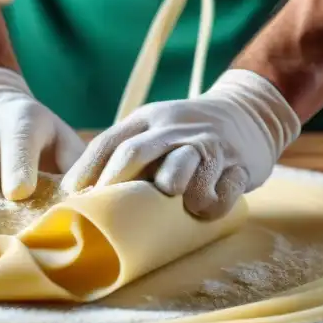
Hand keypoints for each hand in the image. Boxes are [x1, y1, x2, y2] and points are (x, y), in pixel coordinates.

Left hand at [61, 70, 299, 218]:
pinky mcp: (239, 163)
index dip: (87, 169)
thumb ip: (126, 154)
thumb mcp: (156, 130)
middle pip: (137, 151)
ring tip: (170, 197)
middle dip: (118, 178)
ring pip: (186, 162)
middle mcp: (175, 128)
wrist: (251, 112)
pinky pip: (225, 186)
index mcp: (148, 120)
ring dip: (174, 181)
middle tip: (106, 204)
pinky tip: (205, 210)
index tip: (72, 196)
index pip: (109, 142)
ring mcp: (208, 144)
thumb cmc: (188, 134)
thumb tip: (81, 194)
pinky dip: (214, 202)